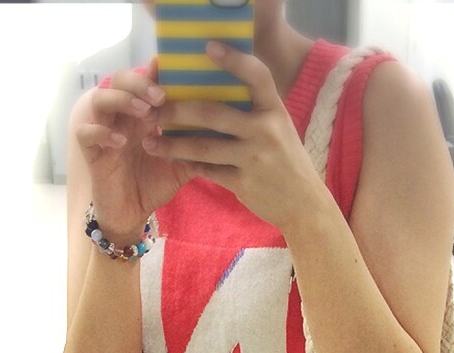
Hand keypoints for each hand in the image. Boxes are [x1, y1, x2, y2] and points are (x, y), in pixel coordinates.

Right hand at [72, 57, 198, 238]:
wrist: (132, 214)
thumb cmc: (153, 185)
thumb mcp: (180, 166)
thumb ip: (195, 148)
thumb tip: (225, 134)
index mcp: (142, 113)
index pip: (144, 80)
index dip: (155, 73)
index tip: (175, 75)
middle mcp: (121, 116)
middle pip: (120, 80)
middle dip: (140, 83)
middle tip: (161, 96)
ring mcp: (103, 131)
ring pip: (100, 98)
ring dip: (122, 101)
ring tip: (144, 112)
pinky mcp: (91, 152)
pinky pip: (86, 132)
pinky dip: (101, 132)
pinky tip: (119, 141)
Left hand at [141, 43, 327, 233]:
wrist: (304, 204)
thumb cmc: (285, 160)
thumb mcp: (278, 128)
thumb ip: (254, 111)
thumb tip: (215, 90)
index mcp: (274, 111)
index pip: (256, 76)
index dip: (233, 60)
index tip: (208, 47)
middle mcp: (265, 131)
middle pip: (213, 114)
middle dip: (177, 111)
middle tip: (152, 108)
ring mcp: (253, 159)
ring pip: (203, 147)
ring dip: (172, 144)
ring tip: (149, 141)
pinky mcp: (243, 184)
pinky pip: (208, 170)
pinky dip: (188, 164)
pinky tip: (173, 159)